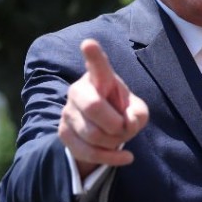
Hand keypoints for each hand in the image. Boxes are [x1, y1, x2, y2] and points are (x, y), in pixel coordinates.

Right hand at [58, 39, 148, 177]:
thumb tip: (127, 124)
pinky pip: (88, 152)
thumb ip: (138, 114)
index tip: (89, 43)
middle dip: (115, 124)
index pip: (97, 65)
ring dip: (115, 142)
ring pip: (93, 134)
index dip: (93, 55)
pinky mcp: (64, 133)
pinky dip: (111, 158)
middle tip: (124, 128)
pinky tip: (125, 157)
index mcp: (99, 78)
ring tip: (120, 138)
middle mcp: (79, 90)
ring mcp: (68, 112)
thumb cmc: (121, 112)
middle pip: (93, 107)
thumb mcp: (137, 111)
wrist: (102, 130)